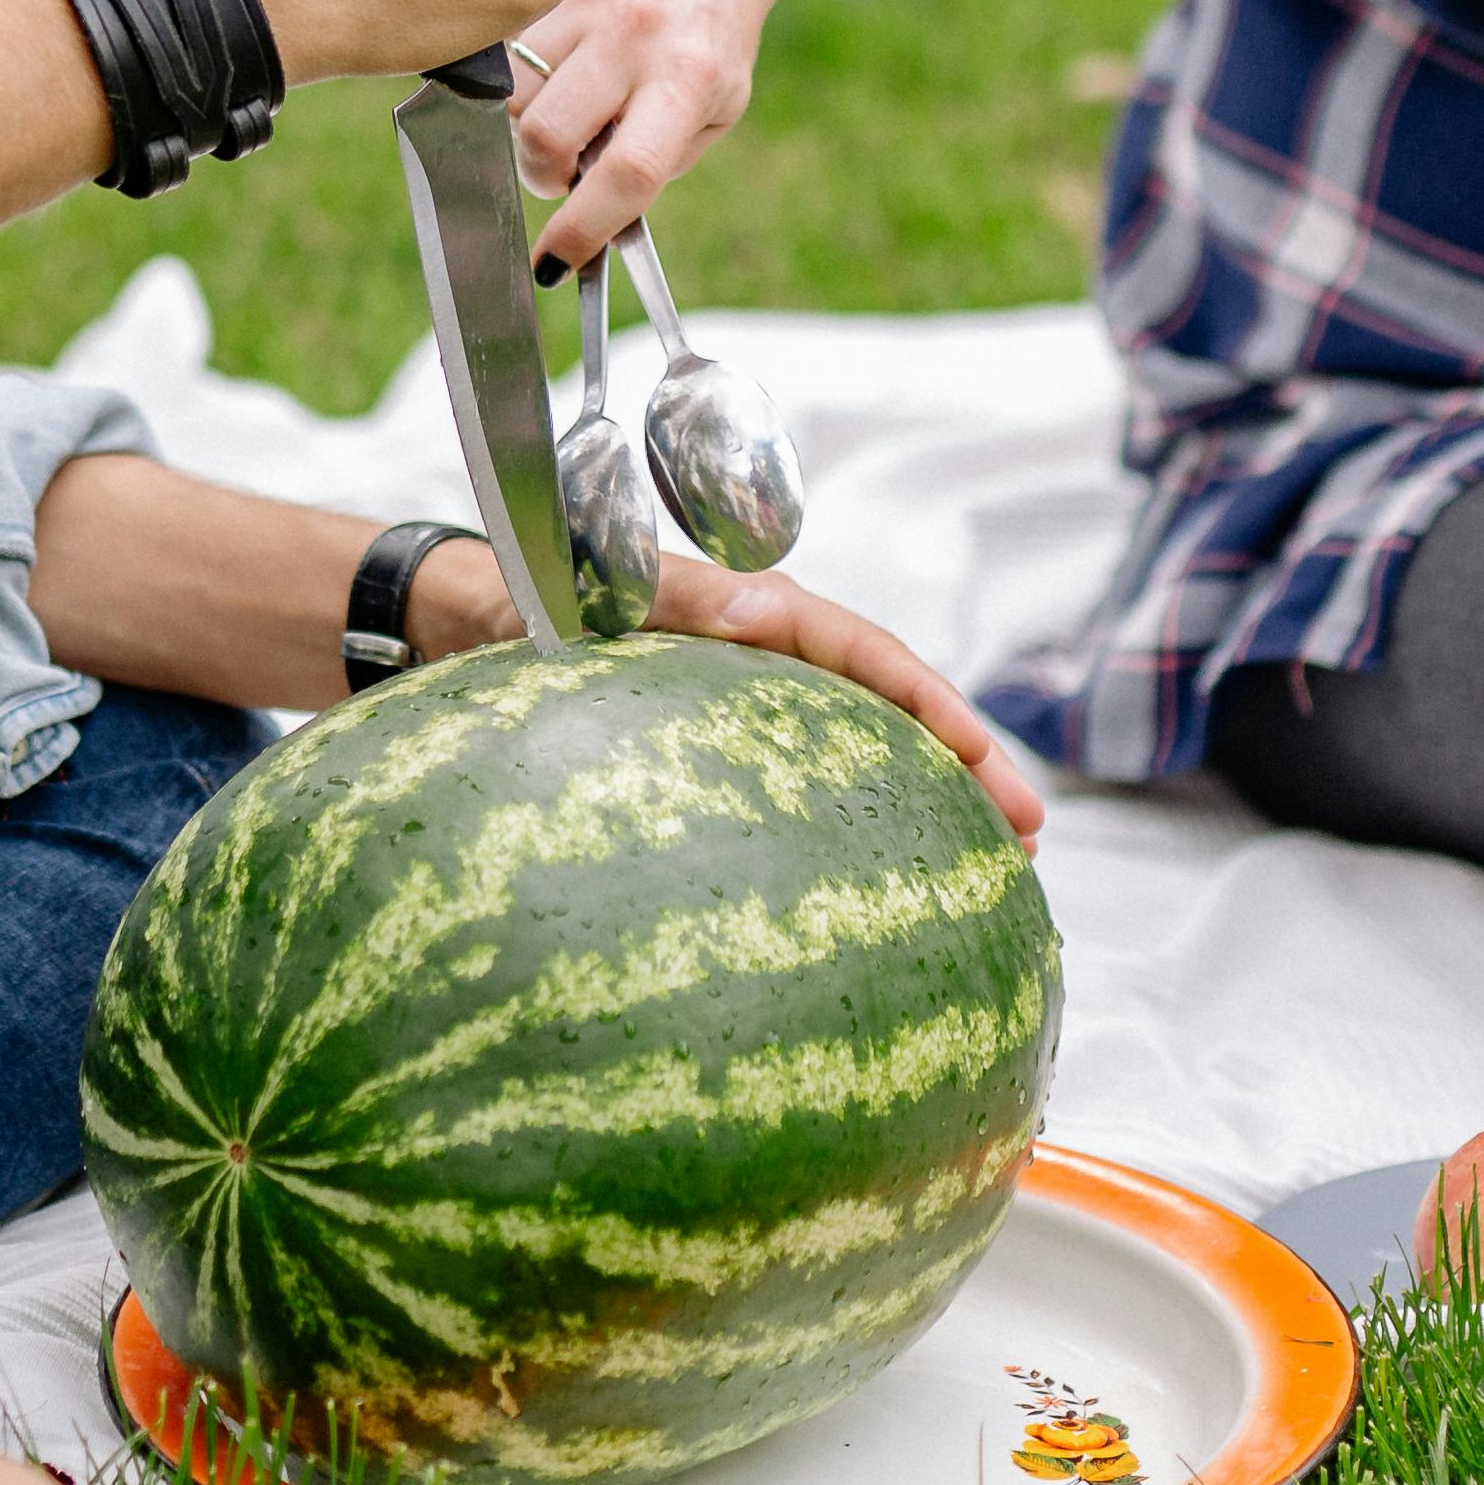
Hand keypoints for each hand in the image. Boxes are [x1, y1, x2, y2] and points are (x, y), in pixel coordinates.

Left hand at [405, 538, 1044, 845]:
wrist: (456, 621)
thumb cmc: (520, 597)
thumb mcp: (592, 586)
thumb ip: (671, 597)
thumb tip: (758, 610)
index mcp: (749, 616)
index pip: (863, 653)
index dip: (932, 707)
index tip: (988, 763)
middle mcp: (763, 659)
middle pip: (882, 711)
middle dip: (963, 769)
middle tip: (1027, 842)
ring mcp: (747, 711)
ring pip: (855, 756)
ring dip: (922, 805)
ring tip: (989, 874)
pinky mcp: (720, 756)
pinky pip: (801, 790)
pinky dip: (851, 830)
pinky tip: (875, 897)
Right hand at [509, 0, 820, 266]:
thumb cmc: (707, 40)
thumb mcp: (715, 109)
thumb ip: (656, 164)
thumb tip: (582, 226)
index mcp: (689, 79)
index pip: (629, 171)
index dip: (582, 228)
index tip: (552, 264)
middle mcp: (637, 31)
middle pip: (544, 132)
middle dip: (540, 170)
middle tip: (563, 166)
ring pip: (507, 90)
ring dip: (524, 118)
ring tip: (564, 104)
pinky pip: (501, 42)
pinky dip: (515, 68)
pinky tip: (555, 57)